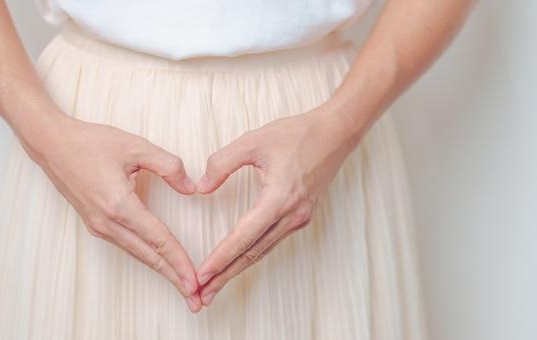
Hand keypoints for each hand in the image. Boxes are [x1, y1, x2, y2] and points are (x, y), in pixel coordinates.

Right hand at [22, 114, 202, 311]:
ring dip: (162, 271)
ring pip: (138, 254)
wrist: (51, 144)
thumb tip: (191, 188)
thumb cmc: (91, 142)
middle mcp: (107, 222)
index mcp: (119, 205)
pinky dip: (147, 258)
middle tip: (196, 299)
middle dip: (174, 278)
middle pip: (149, 257)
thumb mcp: (136, 146)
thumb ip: (169, 166)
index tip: (195, 280)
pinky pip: (128, 246)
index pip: (158, 240)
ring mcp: (99, 226)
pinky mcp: (96, 224)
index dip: (180, 262)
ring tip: (183, 286)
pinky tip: (161, 263)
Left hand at [194, 107, 363, 305]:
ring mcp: (299, 219)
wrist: (336, 132)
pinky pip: (272, 242)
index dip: (221, 257)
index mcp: (279, 198)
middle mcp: (292, 215)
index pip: (244, 236)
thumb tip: (200, 188)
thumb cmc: (297, 134)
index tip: (202, 274)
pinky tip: (238, 262)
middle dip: (225, 275)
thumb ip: (222, 163)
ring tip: (215, 285)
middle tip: (203, 296)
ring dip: (237, 269)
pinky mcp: (301, 217)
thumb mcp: (253, 141)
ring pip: (262, 251)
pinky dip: (252, 255)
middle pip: (253, 254)